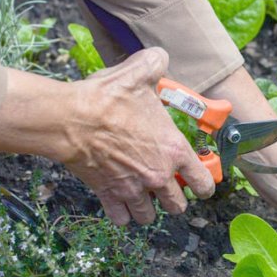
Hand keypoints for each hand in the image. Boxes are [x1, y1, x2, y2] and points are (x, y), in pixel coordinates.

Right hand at [62, 48, 214, 224]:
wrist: (70, 119)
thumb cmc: (107, 98)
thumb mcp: (139, 72)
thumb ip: (156, 63)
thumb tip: (160, 57)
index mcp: (173, 149)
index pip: (203, 181)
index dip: (205, 185)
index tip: (200, 184)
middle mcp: (157, 175)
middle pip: (177, 205)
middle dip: (175, 198)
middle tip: (167, 186)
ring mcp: (132, 188)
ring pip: (149, 216)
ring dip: (148, 208)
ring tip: (143, 194)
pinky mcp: (108, 195)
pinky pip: (121, 219)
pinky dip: (122, 214)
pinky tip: (120, 201)